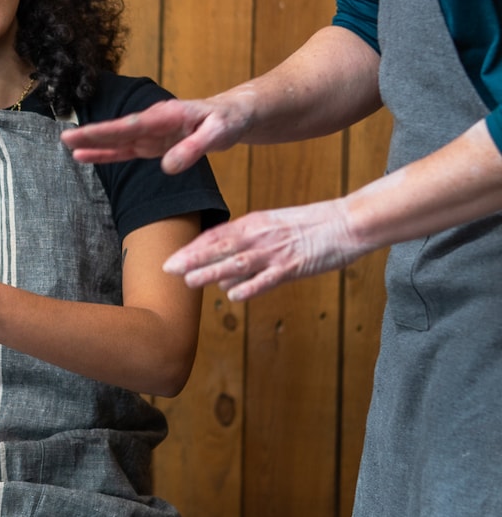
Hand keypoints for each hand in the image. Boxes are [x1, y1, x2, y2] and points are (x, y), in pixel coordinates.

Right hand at [61, 88, 256, 173]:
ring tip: (68, 148)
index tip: (84, 135)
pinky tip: (86, 156)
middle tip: (64, 138)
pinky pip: (127, 150)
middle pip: (119, 130)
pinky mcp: (153, 144)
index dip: (106, 131)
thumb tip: (167, 167)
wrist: (233, 115)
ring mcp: (152, 134)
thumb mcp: (219, 133)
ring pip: (118, 140)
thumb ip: (194, 148)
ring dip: (95, 144)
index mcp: (168, 115)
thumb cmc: (229, 121)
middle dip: (92, 135)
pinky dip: (107, 153)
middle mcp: (155, 122)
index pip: (132, 125)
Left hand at [163, 198, 360, 300]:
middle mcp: (260, 235)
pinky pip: (268, 278)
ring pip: (238, 263)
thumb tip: (224, 262)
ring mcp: (276, 252)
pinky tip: (233, 295)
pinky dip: (250, 286)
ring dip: (212, 272)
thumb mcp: (274, 226)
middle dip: (192, 259)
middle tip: (167, 269)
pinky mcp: (294, 266)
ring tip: (190, 281)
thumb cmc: (312, 225)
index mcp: (255, 222)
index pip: (216, 235)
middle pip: (220, 248)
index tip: (171, 258)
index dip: (193, 248)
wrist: (347, 221)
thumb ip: (249, 241)